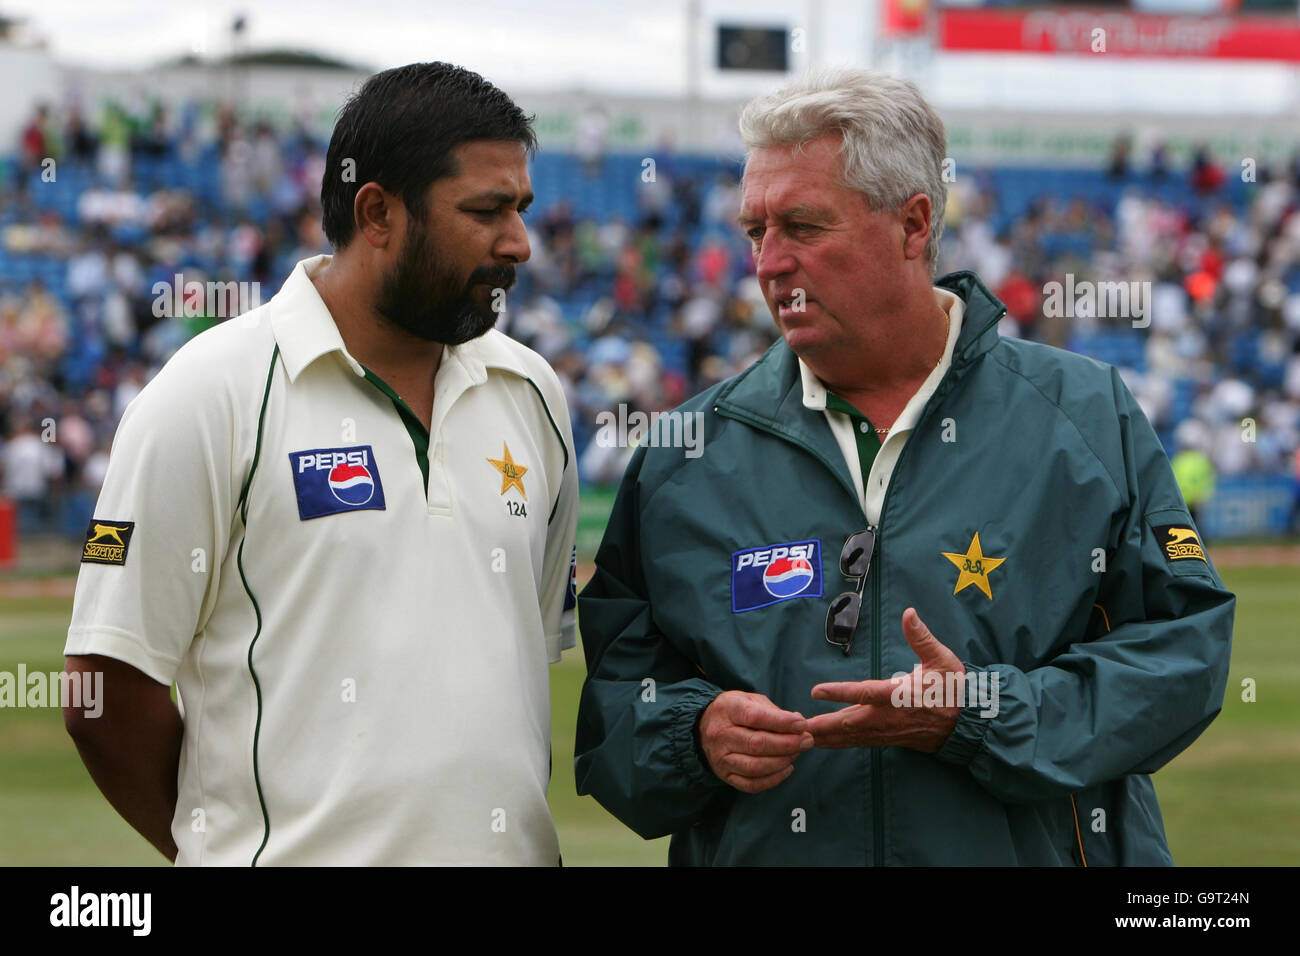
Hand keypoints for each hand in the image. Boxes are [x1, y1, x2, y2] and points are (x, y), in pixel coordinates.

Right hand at [697, 690, 813, 792]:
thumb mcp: (750, 700)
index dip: (781, 722)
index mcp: (728, 710)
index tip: (802, 724)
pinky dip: (773, 779)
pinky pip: (751, 784)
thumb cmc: (734, 711)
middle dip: (787, 744)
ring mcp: (721, 758)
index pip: (755, 717)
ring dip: (782, 762)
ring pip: (755, 767)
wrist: (703, 727)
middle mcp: (721, 735)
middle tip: (807, 741)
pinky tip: (787, 768)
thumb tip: (799, 724)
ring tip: (797, 753)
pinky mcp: (725, 775)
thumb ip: (774, 712)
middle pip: (756, 744)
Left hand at [806, 607, 963, 752]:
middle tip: (798, 726)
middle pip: (852, 722)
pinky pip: (859, 742)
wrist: (967, 724)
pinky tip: (822, 742)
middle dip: (824, 724)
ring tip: (801, 737)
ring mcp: (888, 730)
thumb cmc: (953, 688)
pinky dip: (838, 743)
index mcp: (902, 695)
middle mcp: (891, 716)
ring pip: (852, 736)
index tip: (817, 690)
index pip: (867, 692)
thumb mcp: (942, 659)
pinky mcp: (887, 738)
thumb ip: (921, 637)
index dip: (841, 692)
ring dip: (827, 736)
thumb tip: (909, 613)